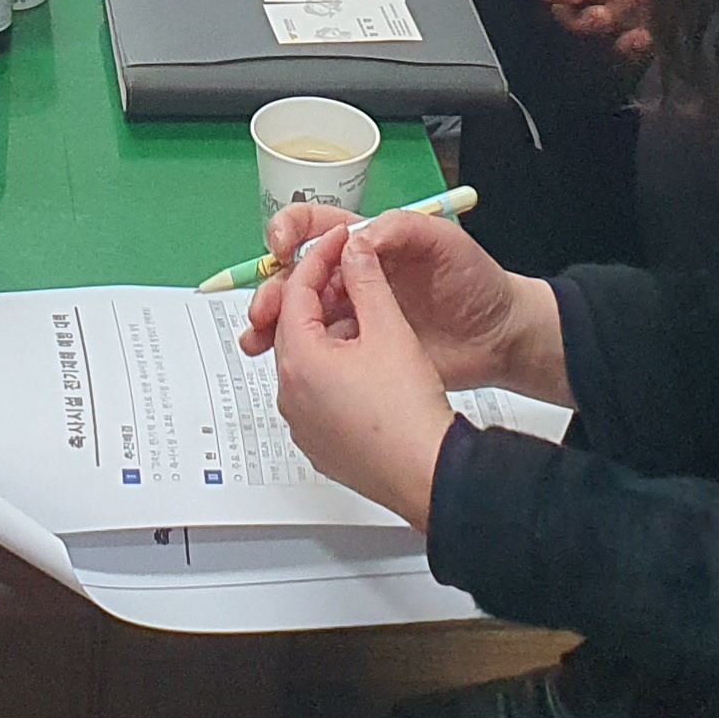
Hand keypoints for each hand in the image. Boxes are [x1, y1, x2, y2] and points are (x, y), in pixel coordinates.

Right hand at [242, 209, 538, 394]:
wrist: (499, 337)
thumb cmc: (475, 281)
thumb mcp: (444, 242)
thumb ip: (402, 229)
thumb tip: (358, 235)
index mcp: (368, 242)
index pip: (315, 227)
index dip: (290, 232)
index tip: (282, 249)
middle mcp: (352, 276)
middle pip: (296, 275)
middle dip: (272, 286)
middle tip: (265, 308)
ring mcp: (354, 316)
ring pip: (299, 315)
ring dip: (271, 322)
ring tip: (257, 337)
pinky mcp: (360, 352)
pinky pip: (319, 351)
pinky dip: (294, 354)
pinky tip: (279, 360)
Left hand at [262, 224, 470, 530]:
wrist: (429, 473)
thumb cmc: (408, 410)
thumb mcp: (389, 330)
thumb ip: (367, 282)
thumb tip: (354, 252)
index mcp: (299, 362)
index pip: (297, 293)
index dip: (321, 260)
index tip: (342, 244)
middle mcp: (289, 396)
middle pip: (295, 328)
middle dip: (320, 298)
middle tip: (349, 277)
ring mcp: (302, 425)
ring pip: (306, 363)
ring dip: (328, 337)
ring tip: (364, 323)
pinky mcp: (320, 447)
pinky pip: (316, 397)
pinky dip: (333, 374)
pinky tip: (365, 369)